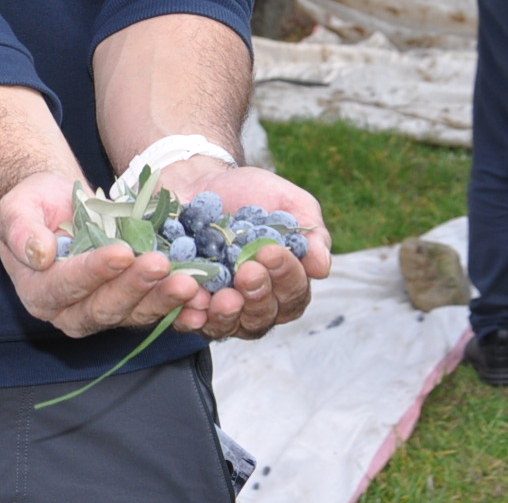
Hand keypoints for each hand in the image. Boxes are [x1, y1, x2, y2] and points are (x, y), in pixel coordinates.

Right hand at [0, 171, 204, 337]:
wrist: (59, 205)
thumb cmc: (34, 204)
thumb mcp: (17, 208)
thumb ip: (21, 231)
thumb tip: (40, 254)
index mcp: (39, 293)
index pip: (66, 286)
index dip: (94, 271)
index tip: (121, 251)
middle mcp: (70, 313)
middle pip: (104, 307)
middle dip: (134, 286)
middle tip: (160, 264)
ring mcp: (103, 312)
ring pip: (133, 313)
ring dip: (162, 298)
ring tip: (188, 281)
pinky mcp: (130, 305)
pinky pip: (154, 310)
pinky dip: (178, 306)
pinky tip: (199, 295)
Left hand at [154, 159, 331, 340]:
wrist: (199, 182)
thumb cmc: (251, 195)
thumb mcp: (288, 203)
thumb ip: (311, 233)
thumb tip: (321, 268)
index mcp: (284, 284)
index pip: (293, 294)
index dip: (286, 276)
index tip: (271, 251)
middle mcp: (254, 304)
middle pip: (262, 317)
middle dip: (257, 296)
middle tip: (247, 271)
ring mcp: (219, 308)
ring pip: (227, 326)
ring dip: (226, 313)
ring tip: (222, 296)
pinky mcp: (186, 304)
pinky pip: (188, 320)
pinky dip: (190, 315)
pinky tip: (192, 300)